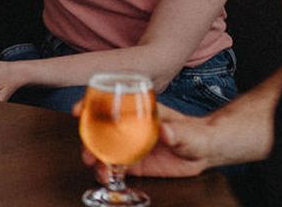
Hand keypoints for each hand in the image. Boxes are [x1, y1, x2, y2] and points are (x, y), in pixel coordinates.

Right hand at [75, 103, 211, 178]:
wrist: (203, 152)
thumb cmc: (195, 134)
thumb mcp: (187, 133)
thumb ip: (177, 132)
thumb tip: (167, 132)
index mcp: (138, 110)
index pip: (109, 102)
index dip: (90, 105)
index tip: (79, 111)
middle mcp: (129, 126)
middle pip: (99, 127)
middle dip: (88, 138)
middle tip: (88, 152)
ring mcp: (129, 144)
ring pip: (104, 148)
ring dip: (95, 157)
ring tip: (98, 169)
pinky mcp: (134, 163)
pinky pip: (115, 166)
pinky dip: (107, 172)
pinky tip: (107, 178)